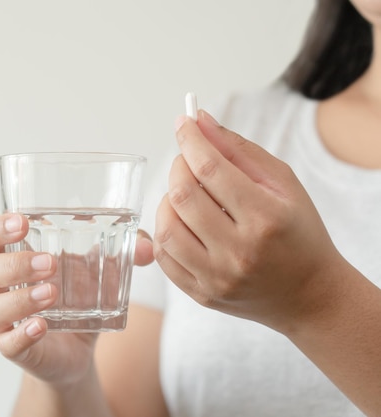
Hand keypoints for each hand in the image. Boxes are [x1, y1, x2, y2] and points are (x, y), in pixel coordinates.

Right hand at [0, 213, 153, 386]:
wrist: (78, 346)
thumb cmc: (77, 295)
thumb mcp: (98, 268)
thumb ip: (124, 252)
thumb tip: (149, 247)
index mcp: (12, 257)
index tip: (23, 222)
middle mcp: (0, 287)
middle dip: (15, 264)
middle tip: (50, 263)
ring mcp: (3, 320)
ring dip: (20, 298)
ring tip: (52, 293)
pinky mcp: (13, 347)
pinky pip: (7, 342)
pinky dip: (23, 333)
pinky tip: (41, 326)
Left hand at [153, 110, 344, 331]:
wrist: (309, 295)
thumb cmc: (297, 233)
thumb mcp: (283, 184)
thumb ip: (239, 150)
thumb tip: (199, 120)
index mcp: (266, 218)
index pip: (211, 169)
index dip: (190, 140)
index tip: (183, 123)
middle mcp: (239, 251)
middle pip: (183, 196)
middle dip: (178, 167)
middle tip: (188, 162)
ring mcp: (217, 277)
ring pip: (166, 228)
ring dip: (167, 201)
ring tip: (186, 195)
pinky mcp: (202, 294)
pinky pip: (164, 257)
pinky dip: (164, 231)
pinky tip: (182, 222)